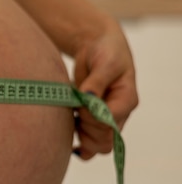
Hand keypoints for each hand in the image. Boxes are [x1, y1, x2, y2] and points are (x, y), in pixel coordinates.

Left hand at [71, 20, 138, 159]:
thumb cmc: (106, 52)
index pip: (110, 121)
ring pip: (97, 145)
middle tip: (73, 109)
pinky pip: (89, 142)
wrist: (98, 47)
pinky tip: (65, 135)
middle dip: (86, 128)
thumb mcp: (105, 63)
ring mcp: (104, 119)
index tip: (80, 100)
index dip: (92, 116)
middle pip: (105, 139)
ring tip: (69, 117)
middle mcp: (118, 114)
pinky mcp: (92, 119)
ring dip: (80, 137)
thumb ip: (96, 81)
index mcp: (126, 100)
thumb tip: (87, 97)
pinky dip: (78, 142)